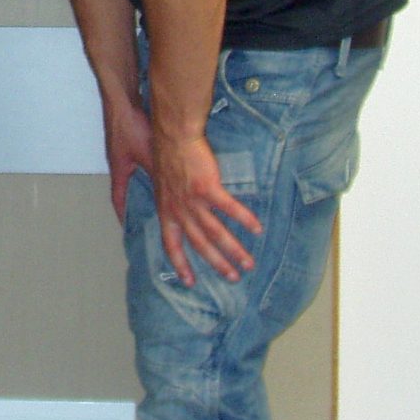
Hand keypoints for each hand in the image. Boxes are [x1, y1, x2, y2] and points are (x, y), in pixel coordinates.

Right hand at [103, 96, 152, 220]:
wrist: (123, 102)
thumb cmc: (130, 127)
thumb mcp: (148, 156)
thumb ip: (160, 173)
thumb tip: (176, 192)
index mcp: (118, 169)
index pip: (118, 198)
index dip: (123, 213)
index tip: (127, 225)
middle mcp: (117, 162)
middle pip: (122, 187)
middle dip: (129, 201)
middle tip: (139, 214)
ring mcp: (121, 150)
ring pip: (129, 174)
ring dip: (138, 183)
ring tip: (151, 192)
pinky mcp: (128, 139)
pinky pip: (136, 160)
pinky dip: (145, 166)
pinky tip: (158, 163)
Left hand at [148, 131, 262, 284]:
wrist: (172, 136)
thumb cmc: (167, 157)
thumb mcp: (161, 185)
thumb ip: (171, 202)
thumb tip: (180, 212)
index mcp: (166, 211)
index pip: (171, 245)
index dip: (180, 264)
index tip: (190, 282)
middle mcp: (178, 210)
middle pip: (199, 244)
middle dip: (217, 264)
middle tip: (233, 278)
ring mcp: (193, 201)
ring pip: (216, 233)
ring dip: (234, 250)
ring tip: (248, 263)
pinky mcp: (208, 188)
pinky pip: (229, 209)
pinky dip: (244, 220)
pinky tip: (257, 229)